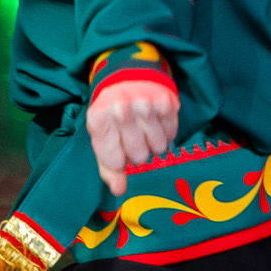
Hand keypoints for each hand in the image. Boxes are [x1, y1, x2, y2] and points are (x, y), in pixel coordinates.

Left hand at [88, 78, 178, 192]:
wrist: (127, 80)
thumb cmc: (112, 118)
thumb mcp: (102, 139)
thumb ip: (108, 168)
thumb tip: (119, 190)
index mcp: (98, 119)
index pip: (114, 160)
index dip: (120, 164)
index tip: (122, 157)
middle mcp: (120, 108)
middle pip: (138, 155)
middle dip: (138, 154)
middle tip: (134, 141)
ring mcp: (144, 103)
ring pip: (158, 146)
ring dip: (154, 145)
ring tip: (145, 133)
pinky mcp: (165, 101)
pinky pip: (172, 133)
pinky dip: (166, 133)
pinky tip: (157, 124)